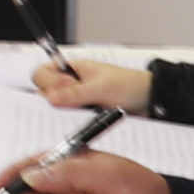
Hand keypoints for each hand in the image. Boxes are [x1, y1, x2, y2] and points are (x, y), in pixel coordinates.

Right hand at [30, 50, 152, 113]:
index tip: (65, 87)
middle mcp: (70, 85)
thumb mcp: (102, 87)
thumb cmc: (130, 85)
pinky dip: (74, 124)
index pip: (42, 73)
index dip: (49, 82)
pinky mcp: (83, 116)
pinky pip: (69, 121)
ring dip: (66, 113)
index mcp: (72, 69)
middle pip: (45, 93)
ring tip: (86, 112)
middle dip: (56, 100)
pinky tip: (86, 123)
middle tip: (76, 102)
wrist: (151, 101)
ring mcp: (76, 101)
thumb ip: (74, 93)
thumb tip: (49, 99)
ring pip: (56, 110)